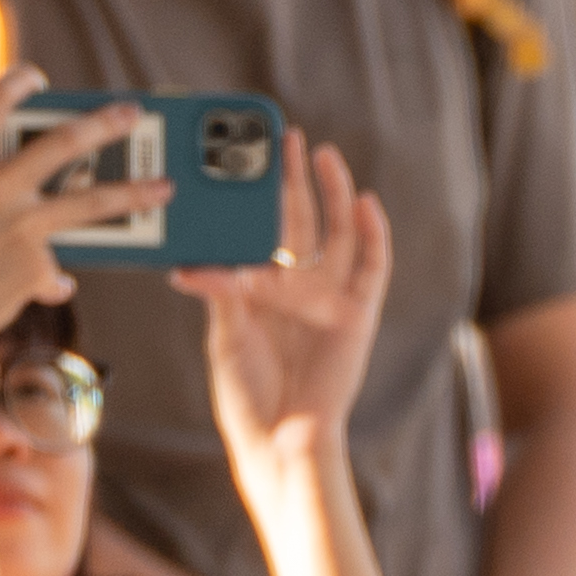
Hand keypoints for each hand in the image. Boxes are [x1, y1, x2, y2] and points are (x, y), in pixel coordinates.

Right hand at [0, 68, 155, 328]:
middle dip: (103, 124)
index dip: (17, 84)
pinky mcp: (37, 261)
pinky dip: (56, 273)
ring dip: (133, 191)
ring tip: (165, 186)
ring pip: (91, 201)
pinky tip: (59, 283)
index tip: (37, 78)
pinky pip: (60, 258)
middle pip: (63, 143)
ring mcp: (21, 223)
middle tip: (133, 113)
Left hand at [173, 137, 392, 455]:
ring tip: (325, 155)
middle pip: (300, 221)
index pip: (262, 229)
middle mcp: (298, 289)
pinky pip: (372, 268)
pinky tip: (365, 204)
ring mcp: (330, 300)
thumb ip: (222, 287)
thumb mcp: (225, 332)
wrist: (278, 439)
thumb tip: (203, 252)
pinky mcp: (358, 316)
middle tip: (284, 137)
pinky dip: (372, 235)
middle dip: (293, 178)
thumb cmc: (246, 394)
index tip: (244, 155)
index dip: (257, 193)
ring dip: (334, 193)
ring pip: (337, 234)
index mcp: (262, 290)